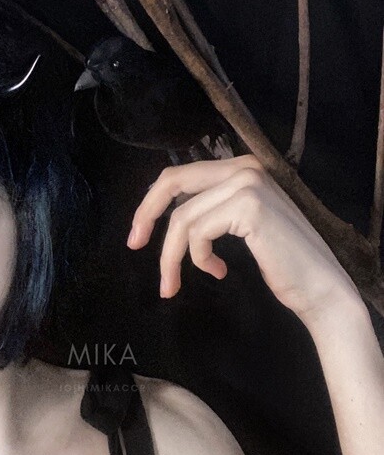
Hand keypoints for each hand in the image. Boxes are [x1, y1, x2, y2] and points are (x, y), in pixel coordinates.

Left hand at [126, 154, 360, 327]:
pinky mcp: (248, 206)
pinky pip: (198, 232)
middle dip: (146, 214)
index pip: (181, 174)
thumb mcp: (240, 225)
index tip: (138, 233)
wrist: (320, 287)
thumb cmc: (282, 262)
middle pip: (172, 181)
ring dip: (171, 256)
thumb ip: (212, 208)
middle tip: (133, 245)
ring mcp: (247, 183)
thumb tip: (167, 211)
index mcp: (242, 167)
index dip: (152, 202)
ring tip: (173, 284)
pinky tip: (218, 272)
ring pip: (182, 217)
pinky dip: (199, 258)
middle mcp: (245, 168)